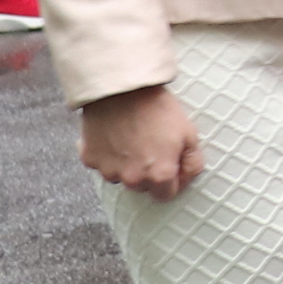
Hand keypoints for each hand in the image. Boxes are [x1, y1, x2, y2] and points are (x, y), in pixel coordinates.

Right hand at [80, 85, 205, 200]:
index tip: (170, 164)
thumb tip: (186, 179)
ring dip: (126, 165)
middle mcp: (132, 179)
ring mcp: (108, 170)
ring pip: (120, 176)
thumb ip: (192, 164)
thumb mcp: (189, 134)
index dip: (171, 180)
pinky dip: (106, 154)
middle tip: (151, 146)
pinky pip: (101, 163)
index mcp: (159, 175)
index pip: (165, 195)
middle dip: (148, 173)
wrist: (123, 89)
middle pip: (142, 187)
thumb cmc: (158, 109)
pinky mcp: (89, 158)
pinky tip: (114, 135)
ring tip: (132, 138)